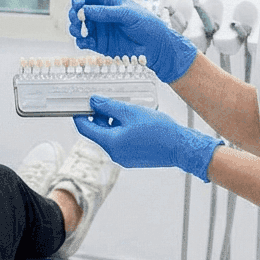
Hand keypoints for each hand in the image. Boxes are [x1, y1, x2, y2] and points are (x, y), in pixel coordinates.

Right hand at [69, 0, 197, 83]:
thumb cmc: (148, 25)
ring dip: (74, 28)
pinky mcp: (99, 43)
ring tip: (79, 32)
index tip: (76, 4)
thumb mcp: (128, 14)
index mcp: (108, 0)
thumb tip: (86, 10)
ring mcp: (99, 28)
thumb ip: (107, 12)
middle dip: (73, 13)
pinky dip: (80, 41)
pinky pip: (83, 40)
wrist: (156, 47)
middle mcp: (100, 13)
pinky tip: (85, 42)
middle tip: (76, 20)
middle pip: (78, 9)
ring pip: (77, 25)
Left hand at [73, 96, 222, 182]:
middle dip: (98, 117)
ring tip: (124, 109)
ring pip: (109, 137)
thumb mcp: (130, 112)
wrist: (180, 147)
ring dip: (111, 123)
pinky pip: (120, 143)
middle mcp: (114, 154)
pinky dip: (120, 131)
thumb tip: (93, 101)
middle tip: (106, 101)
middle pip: (97, 133)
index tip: (79, 104)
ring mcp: (124, 158)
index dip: (79, 115)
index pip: (85, 129)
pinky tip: (133, 121)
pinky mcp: (133, 159)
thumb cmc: (157, 129)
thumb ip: (109, 106)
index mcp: (111, 143)